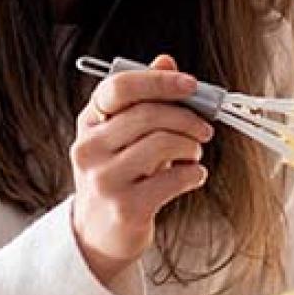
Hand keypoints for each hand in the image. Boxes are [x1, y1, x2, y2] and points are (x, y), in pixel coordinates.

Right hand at [71, 54, 213, 284]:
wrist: (98, 234)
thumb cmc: (119, 177)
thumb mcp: (124, 136)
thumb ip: (145, 99)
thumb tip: (166, 60)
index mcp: (89, 122)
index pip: (119, 87)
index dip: (159, 81)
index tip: (191, 85)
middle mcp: (89, 149)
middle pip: (147, 115)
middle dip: (187, 118)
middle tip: (204, 130)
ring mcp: (104, 179)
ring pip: (162, 143)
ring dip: (191, 146)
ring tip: (194, 155)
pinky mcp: (126, 207)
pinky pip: (173, 179)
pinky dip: (193, 173)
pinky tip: (193, 175)